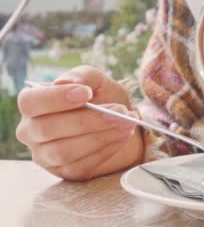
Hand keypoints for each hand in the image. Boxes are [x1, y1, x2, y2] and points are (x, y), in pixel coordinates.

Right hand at [16, 66, 143, 180]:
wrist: (120, 122)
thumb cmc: (101, 97)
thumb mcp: (96, 81)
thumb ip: (82, 77)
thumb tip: (63, 82)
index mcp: (33, 104)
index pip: (30, 102)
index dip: (56, 98)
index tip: (86, 93)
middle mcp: (32, 131)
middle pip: (48, 129)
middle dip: (88, 119)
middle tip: (119, 111)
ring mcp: (46, 156)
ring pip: (64, 151)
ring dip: (100, 136)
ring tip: (126, 123)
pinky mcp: (66, 172)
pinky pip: (82, 165)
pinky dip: (106, 150)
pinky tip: (122, 136)